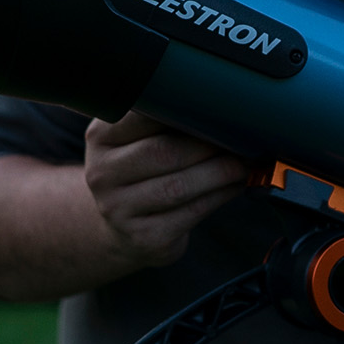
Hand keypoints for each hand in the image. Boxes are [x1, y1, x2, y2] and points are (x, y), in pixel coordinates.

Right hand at [83, 112, 250, 269]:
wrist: (123, 229)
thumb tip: (221, 106)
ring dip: (219, 172)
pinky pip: (191, 212)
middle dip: (208, 145)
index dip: (183, 111)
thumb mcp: (136, 141)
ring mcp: (118, 209)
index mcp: (101, 138)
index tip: (216, 107)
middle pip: (163, 152)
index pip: (143, 116)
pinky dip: (220, 196)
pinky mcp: (144, 237)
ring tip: (242, 162)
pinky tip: (235, 185)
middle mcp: (101, 173)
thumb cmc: (142, 173)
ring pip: (179, 186)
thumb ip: (163, 121)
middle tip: (239, 137)